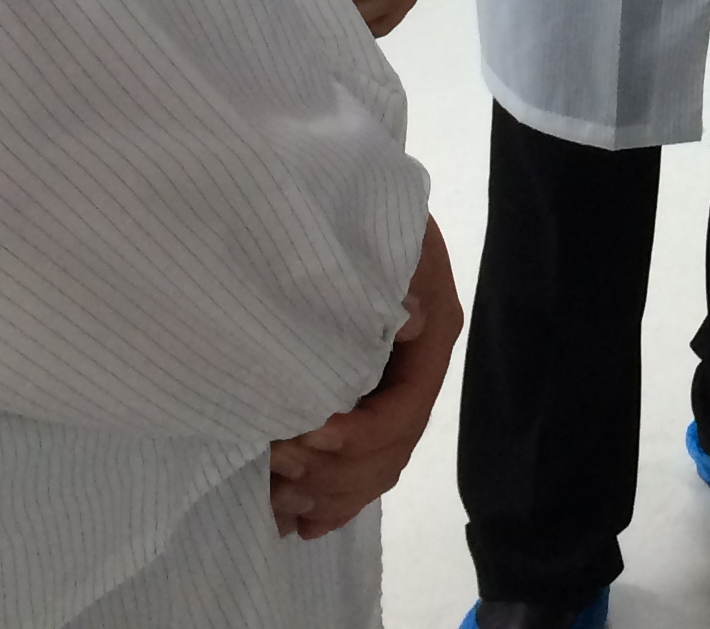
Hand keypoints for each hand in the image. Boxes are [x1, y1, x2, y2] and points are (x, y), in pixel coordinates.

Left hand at [267, 217, 462, 537]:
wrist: (327, 192)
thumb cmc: (348, 208)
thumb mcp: (382, 233)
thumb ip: (390, 277)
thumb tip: (408, 323)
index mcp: (431, 334)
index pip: (406, 408)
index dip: (360, 435)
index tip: (307, 434)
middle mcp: (416, 369)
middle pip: (392, 451)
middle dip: (337, 471)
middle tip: (278, 460)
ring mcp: (390, 388)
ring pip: (375, 469)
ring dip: (329, 493)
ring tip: (279, 496)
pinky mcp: (361, 400)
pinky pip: (358, 468)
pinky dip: (328, 500)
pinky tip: (296, 518)